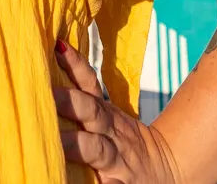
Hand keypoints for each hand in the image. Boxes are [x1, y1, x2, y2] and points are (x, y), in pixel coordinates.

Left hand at [53, 39, 179, 183]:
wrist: (169, 169)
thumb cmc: (123, 143)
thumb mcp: (107, 117)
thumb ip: (83, 100)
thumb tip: (53, 61)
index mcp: (104, 113)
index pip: (88, 84)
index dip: (75, 65)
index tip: (58, 47)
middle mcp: (109, 132)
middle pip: (90, 111)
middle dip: (69, 101)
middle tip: (47, 92)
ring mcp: (115, 160)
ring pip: (95, 149)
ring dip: (76, 143)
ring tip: (57, 140)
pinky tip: (99, 183)